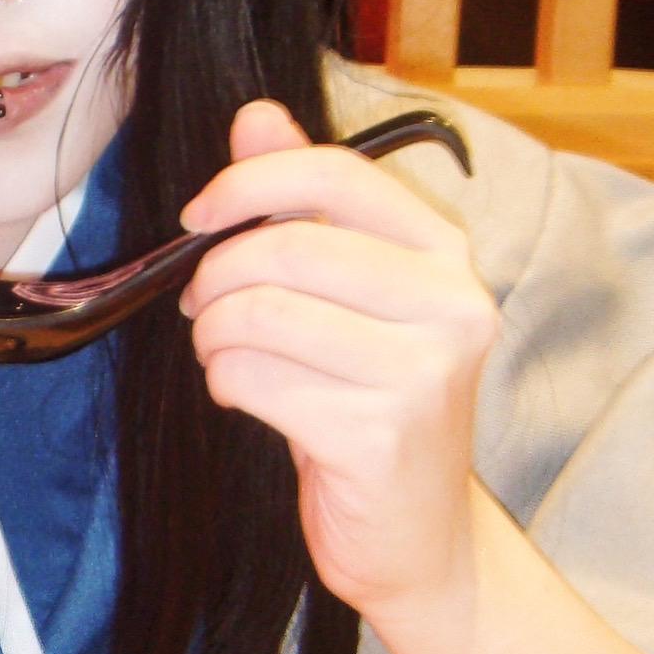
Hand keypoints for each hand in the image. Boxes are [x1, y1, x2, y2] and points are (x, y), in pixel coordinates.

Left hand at [180, 99, 497, 619]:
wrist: (418, 537)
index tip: (200, 216)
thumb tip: (256, 116)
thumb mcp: (351, 297)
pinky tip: (250, 400)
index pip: (336, 175)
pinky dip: (228, 386)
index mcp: (445, 255)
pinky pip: (256, 380)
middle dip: (217, 277)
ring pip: (261, 315)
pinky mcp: (380, 434)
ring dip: (215, 338)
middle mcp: (453, 304)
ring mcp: (423, 371)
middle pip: (288, 248)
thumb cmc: (374, 406)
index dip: (249, 183)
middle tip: (203, 308)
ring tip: (227, 356)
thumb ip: (308, 205)